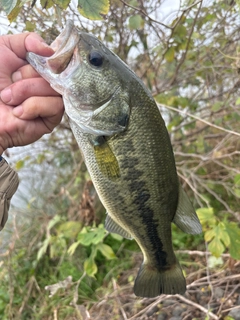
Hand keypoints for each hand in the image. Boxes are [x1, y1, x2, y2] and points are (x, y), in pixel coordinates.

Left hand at [0, 32, 63, 154]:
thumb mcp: (4, 48)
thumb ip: (28, 40)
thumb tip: (51, 50)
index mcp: (38, 68)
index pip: (57, 58)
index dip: (47, 58)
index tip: (29, 59)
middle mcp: (47, 84)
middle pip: (55, 72)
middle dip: (26, 75)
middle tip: (11, 81)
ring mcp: (50, 102)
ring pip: (55, 89)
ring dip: (26, 91)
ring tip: (9, 99)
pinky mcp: (51, 120)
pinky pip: (55, 106)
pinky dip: (32, 106)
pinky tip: (18, 112)